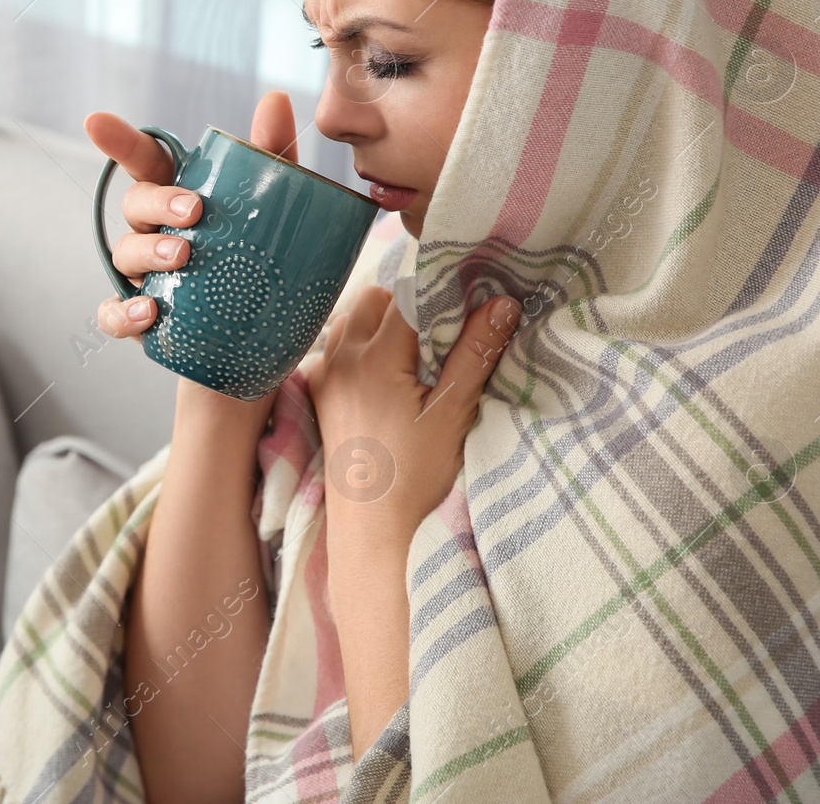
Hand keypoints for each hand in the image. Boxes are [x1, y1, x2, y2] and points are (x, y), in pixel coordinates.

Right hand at [84, 90, 299, 340]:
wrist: (268, 342)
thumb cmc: (264, 261)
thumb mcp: (279, 209)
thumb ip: (274, 157)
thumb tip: (275, 99)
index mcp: (180, 196)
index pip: (145, 162)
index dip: (119, 141)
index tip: (96, 122)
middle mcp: (153, 231)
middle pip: (134, 204)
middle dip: (156, 202)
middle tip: (193, 211)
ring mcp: (144, 276)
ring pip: (124, 254)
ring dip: (147, 252)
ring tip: (181, 257)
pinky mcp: (142, 322)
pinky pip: (113, 314)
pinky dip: (123, 313)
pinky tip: (149, 312)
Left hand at [307, 285, 520, 549]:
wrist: (371, 529)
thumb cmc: (414, 476)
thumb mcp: (453, 413)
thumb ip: (475, 353)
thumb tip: (501, 303)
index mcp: (375, 358)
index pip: (408, 296)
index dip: (439, 290)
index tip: (467, 294)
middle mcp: (341, 359)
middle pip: (373, 299)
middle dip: (407, 304)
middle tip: (439, 332)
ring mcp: (325, 376)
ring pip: (348, 319)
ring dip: (379, 323)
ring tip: (412, 353)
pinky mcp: (318, 395)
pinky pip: (333, 348)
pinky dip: (355, 347)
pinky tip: (381, 372)